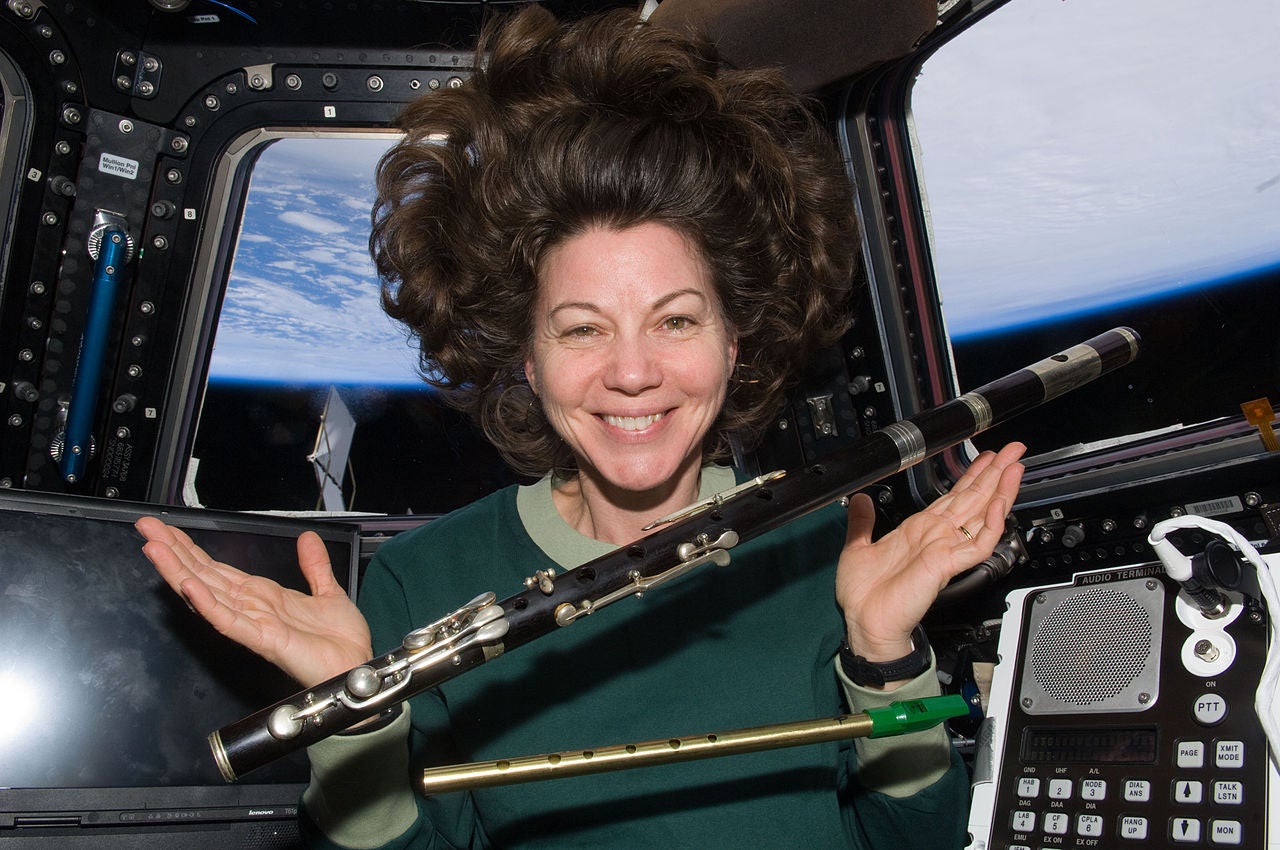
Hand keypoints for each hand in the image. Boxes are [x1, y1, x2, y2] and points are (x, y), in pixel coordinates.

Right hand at [136, 516, 372, 687]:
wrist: (357, 667)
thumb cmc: (340, 641)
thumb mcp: (328, 592)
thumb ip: (314, 566)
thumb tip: (307, 538)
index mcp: (262, 596)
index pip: (217, 568)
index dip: (192, 549)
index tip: (168, 529)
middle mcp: (250, 608)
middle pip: (203, 575)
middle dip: (174, 551)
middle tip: (147, 528)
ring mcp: (252, 624)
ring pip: (206, 594)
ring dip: (179, 571)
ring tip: (154, 548)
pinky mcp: (262, 640)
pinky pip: (229, 621)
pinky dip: (208, 604)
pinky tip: (189, 587)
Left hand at [835, 442, 1025, 668]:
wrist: (865, 622)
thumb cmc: (865, 595)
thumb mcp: (858, 546)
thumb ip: (862, 521)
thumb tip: (860, 500)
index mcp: (920, 530)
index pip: (953, 497)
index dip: (971, 476)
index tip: (987, 456)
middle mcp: (937, 537)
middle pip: (974, 499)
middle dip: (994, 474)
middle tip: (1014, 450)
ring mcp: (945, 550)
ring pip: (982, 517)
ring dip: (1000, 491)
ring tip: (1015, 468)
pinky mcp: (947, 565)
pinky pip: (977, 545)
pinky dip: (990, 526)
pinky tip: (998, 505)